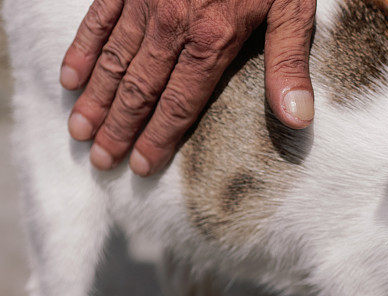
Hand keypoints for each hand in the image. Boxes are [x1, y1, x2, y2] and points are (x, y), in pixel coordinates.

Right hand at [61, 0, 315, 175]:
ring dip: (96, 99)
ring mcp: (145, 1)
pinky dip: (82, 49)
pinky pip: (98, 18)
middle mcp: (173, 25)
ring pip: (113, 59)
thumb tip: (296, 120)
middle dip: (119, 129)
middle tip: (102, 162)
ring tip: (80, 132)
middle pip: (140, 89)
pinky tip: (70, 78)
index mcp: (212, 39)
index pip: (180, 103)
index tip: (140, 166)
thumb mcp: (292, 10)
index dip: (158, 138)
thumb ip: (289, 65)